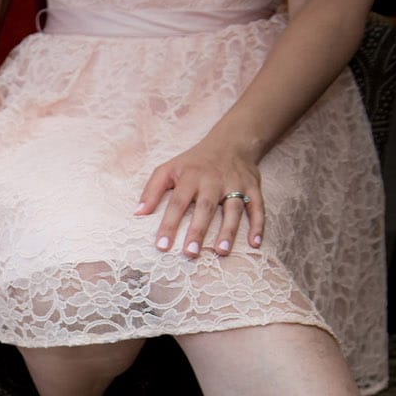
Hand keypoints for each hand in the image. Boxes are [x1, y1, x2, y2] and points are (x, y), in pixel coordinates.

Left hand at [136, 137, 264, 257]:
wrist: (230, 142)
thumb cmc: (192, 163)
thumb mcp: (168, 169)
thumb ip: (151, 191)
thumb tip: (137, 213)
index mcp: (190, 177)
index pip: (177, 203)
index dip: (169, 224)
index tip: (162, 246)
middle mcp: (213, 181)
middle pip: (206, 207)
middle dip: (198, 230)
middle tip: (190, 253)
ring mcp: (235, 184)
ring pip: (234, 208)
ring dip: (229, 230)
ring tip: (221, 252)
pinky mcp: (253, 187)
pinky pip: (258, 206)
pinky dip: (258, 225)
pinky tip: (255, 243)